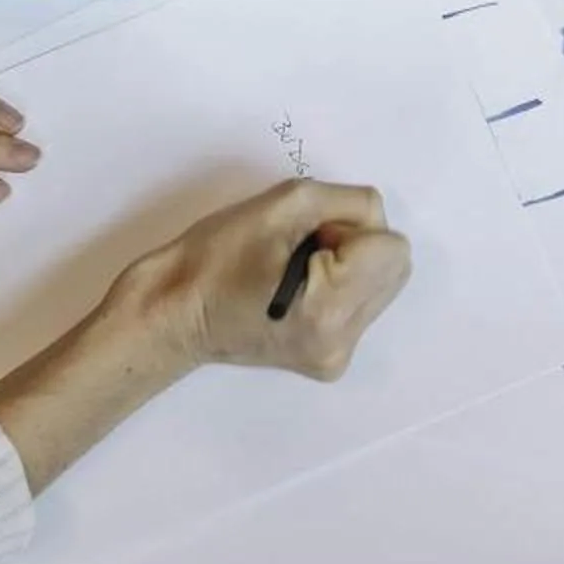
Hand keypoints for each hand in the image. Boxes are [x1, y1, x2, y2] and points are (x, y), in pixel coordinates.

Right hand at [0, 179, 412, 496]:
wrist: (169, 318)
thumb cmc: (213, 258)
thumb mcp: (284, 204)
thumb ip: (348, 202)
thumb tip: (375, 219)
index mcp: (332, 308)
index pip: (392, 246)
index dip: (349, 228)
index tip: (306, 237)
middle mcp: (342, 342)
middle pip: (394, 267)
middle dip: (356, 246)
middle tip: (301, 248)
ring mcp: (336, 357)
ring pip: (381, 284)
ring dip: (349, 265)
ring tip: (293, 268)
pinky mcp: (328, 360)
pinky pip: (360, 305)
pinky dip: (339, 287)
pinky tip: (294, 289)